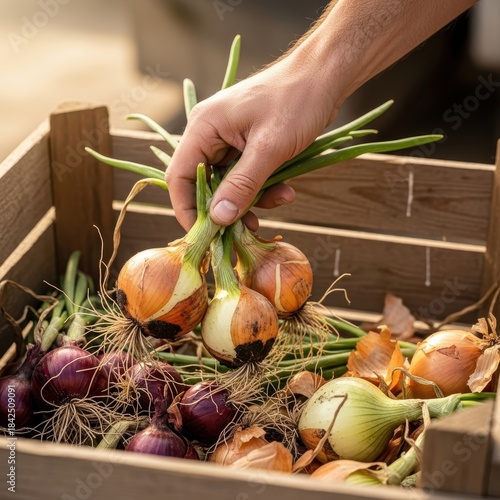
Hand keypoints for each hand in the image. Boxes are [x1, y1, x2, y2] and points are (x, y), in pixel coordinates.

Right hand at [165, 50, 338, 231]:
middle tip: (247, 228)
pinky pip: (247, 178)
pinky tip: (286, 191)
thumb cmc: (296, 101)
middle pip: (204, 184)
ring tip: (280, 200)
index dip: (187, 209)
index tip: (205, 235)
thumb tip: (218, 219)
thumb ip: (242, 184)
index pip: (179, 176)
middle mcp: (211, 135)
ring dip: (251, 200)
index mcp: (204, 127)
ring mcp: (230, 142)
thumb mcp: (269, 147)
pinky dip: (264, 189)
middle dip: (226, 208)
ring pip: (229, 185)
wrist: (325, 77)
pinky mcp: (248, 148)